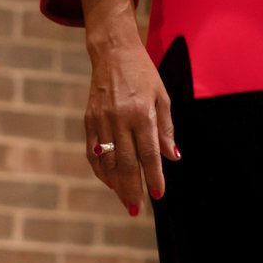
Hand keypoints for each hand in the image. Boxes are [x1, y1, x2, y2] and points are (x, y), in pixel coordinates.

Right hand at [80, 0, 176, 216]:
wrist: (113, 53)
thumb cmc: (144, 74)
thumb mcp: (163, 97)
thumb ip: (167, 129)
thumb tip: (173, 157)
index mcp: (142, 113)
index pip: (149, 153)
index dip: (154, 176)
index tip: (158, 194)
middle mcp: (120, 119)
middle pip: (125, 163)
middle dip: (132, 189)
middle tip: (137, 209)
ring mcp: (101, 120)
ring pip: (106, 161)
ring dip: (115, 184)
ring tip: (125, 199)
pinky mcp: (88, 120)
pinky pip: (93, 152)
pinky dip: (100, 170)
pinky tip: (109, 181)